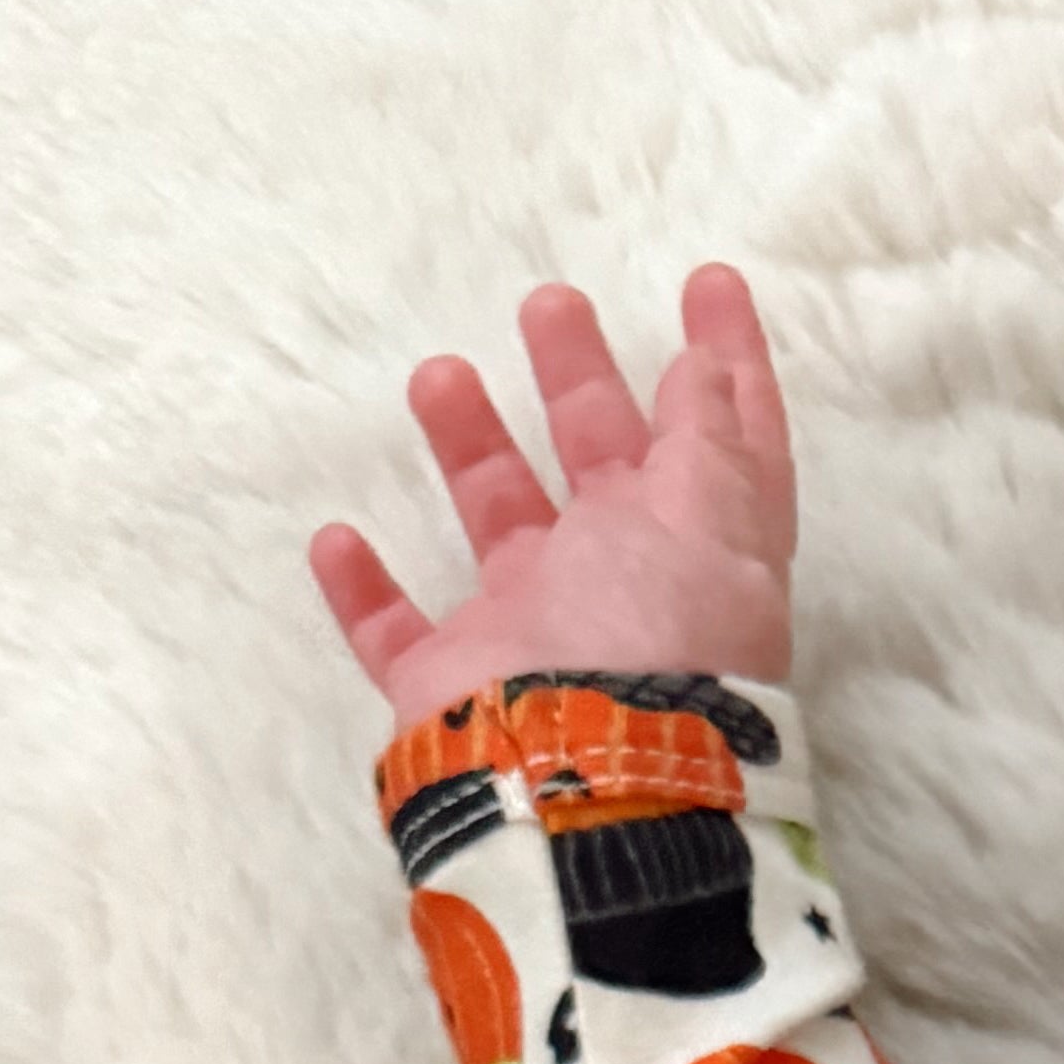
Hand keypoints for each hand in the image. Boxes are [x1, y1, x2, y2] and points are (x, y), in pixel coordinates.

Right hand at [307, 265, 797, 733]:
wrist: (579, 782)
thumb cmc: (658, 637)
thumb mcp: (709, 517)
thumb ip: (710, 438)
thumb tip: (707, 366)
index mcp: (701, 550)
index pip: (729, 443)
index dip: (728, 365)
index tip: (710, 281)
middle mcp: (624, 590)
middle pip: (605, 466)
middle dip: (583, 381)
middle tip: (551, 303)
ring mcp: (537, 642)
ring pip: (500, 527)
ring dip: (472, 450)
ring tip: (440, 374)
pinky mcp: (452, 688)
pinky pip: (396, 634)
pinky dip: (363, 590)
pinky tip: (335, 536)